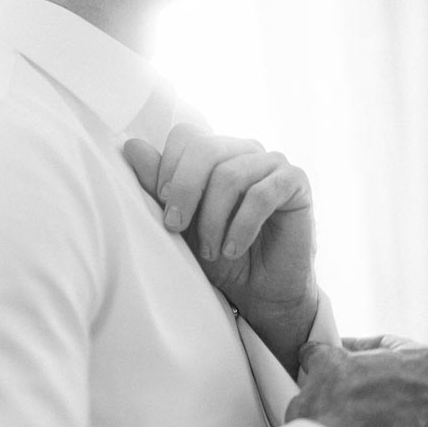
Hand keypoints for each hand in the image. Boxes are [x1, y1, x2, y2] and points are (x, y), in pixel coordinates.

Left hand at [123, 124, 317, 373]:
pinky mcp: (296, 183)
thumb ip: (158, 186)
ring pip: (230, 175)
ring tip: (210, 250)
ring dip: (213, 219)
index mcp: (215, 152)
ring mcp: (273, 163)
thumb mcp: (181, 223)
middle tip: (174, 228)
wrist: (259, 290)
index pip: (185, 136)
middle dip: (184, 191)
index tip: (164, 210)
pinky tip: (233, 249)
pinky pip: (263, 194)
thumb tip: (131, 146)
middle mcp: (244, 150)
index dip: (168, 170)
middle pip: (205, 148)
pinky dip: (241, 225)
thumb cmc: (217, 253)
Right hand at [286, 336, 427, 426]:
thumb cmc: (340, 407)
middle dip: (370, 379)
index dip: (357, 347)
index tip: (337, 352)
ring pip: (400, 411)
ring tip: (338, 408)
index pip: (390, 345)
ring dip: (373, 408)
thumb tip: (315, 353)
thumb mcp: (324, 362)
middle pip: (401, 379)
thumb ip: (324, 351)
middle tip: (337, 380)